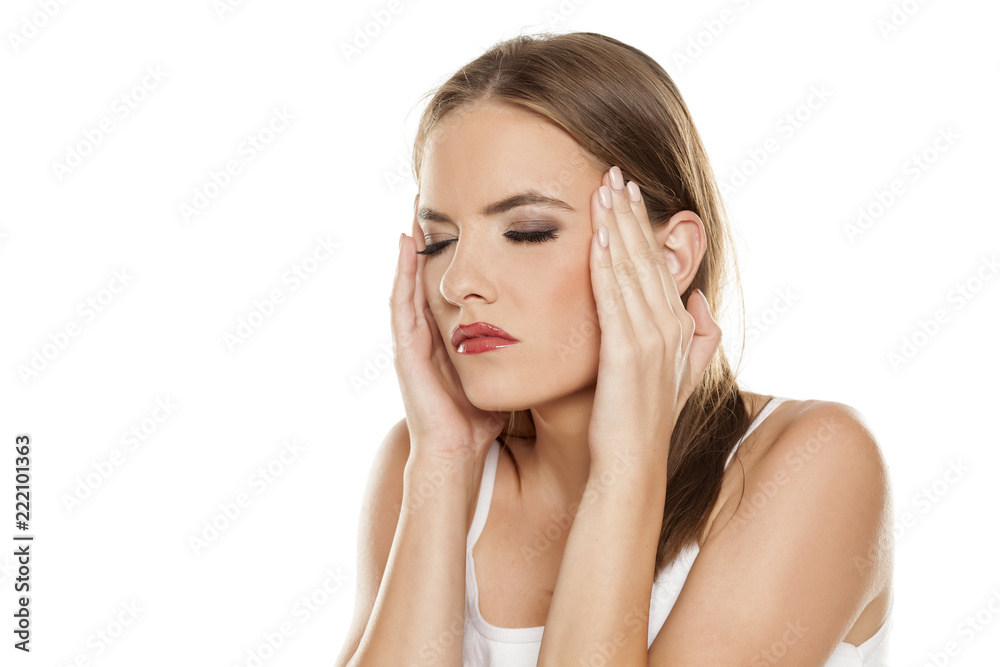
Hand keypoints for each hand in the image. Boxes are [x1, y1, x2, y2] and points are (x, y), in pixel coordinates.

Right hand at [389, 207, 507, 464]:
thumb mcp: (501, 371)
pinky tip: (406, 243)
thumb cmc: (481, 419)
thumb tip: (551, 321)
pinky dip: (401, 272)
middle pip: (426, 275)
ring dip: (412, 246)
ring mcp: (411, 341)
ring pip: (409, 281)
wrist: (457, 457)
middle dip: (430, 239)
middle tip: (432, 196)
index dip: (456, 250)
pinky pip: (400, 303)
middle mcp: (426, 332)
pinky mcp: (405, 351)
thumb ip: (514, 346)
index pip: (452, 282)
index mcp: (447, 335)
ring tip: (416, 207)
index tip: (468, 215)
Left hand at [586, 166, 721, 466]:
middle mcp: (670, 328)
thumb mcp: (680, 377)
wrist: (632, 464)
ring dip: (618, 227)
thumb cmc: (645, 422)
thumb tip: (697, 301)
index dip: (644, 228)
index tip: (628, 194)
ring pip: (632, 270)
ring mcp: (650, 339)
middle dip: (631, 214)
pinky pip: (614, 298)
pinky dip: (607, 265)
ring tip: (604, 188)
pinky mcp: (626, 353)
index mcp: (679, 329)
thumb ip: (698, 338)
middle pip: (648, 259)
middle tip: (615, 173)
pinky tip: (598, 235)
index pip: (658, 267)